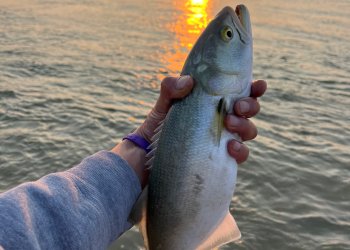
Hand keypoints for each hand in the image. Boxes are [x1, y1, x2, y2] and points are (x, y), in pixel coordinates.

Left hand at [112, 76, 266, 186]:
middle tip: (237, 107)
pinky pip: (240, 155)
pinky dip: (241, 150)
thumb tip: (189, 81)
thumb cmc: (156, 128)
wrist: (145, 158)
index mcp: (213, 105)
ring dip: (246, 126)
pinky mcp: (220, 160)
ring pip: (249, 131)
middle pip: (249, 111)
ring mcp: (222, 141)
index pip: (239, 93)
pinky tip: (230, 147)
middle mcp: (221, 121)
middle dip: (251, 106)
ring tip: (229, 123)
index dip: (254, 89)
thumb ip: (170, 89)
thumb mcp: (162, 106)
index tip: (259, 85)